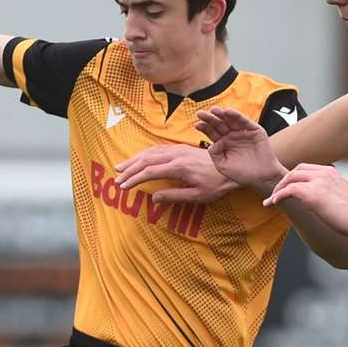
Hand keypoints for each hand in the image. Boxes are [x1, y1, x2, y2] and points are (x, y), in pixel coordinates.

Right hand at [115, 144, 235, 203]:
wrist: (230, 166)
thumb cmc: (216, 184)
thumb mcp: (197, 196)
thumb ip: (174, 196)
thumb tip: (154, 198)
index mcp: (179, 167)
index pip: (150, 172)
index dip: (134, 179)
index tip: (123, 187)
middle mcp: (176, 155)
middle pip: (146, 160)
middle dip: (129, 169)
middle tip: (116, 178)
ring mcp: (178, 149)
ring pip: (150, 152)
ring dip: (134, 160)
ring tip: (121, 168)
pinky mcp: (180, 148)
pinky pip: (158, 149)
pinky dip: (145, 154)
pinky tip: (139, 160)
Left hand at [195, 106, 287, 190]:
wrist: (262, 178)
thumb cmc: (243, 174)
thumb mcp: (223, 166)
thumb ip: (215, 154)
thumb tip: (213, 142)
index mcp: (224, 144)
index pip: (212, 133)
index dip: (205, 128)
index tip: (197, 124)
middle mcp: (232, 136)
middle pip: (219, 124)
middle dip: (210, 119)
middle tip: (200, 113)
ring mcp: (243, 132)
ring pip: (230, 120)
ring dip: (222, 114)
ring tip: (213, 110)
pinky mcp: (254, 130)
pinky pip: (244, 121)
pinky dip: (237, 115)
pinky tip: (228, 112)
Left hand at [265, 164, 347, 236]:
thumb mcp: (345, 194)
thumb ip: (333, 190)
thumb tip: (327, 198)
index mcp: (331, 172)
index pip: (306, 168)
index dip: (294, 177)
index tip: (286, 188)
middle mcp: (324, 173)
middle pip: (296, 170)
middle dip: (284, 182)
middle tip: (275, 194)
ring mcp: (318, 182)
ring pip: (290, 178)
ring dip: (278, 189)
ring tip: (271, 201)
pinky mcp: (313, 194)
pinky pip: (289, 190)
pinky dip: (279, 195)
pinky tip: (274, 203)